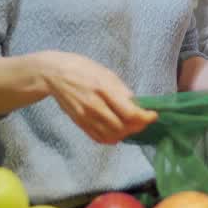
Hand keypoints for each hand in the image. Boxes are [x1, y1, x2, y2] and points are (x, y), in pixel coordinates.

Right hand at [35, 50, 156, 143]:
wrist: (54, 74)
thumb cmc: (82, 69)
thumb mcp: (106, 72)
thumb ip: (121, 90)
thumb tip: (135, 103)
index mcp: (103, 89)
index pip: (130, 113)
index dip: (145, 118)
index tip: (153, 115)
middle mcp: (94, 106)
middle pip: (122, 127)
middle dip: (137, 126)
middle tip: (144, 120)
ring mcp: (85, 117)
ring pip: (112, 136)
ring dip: (126, 134)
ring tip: (132, 125)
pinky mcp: (79, 123)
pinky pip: (98, 138)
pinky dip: (111, 138)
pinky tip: (118, 130)